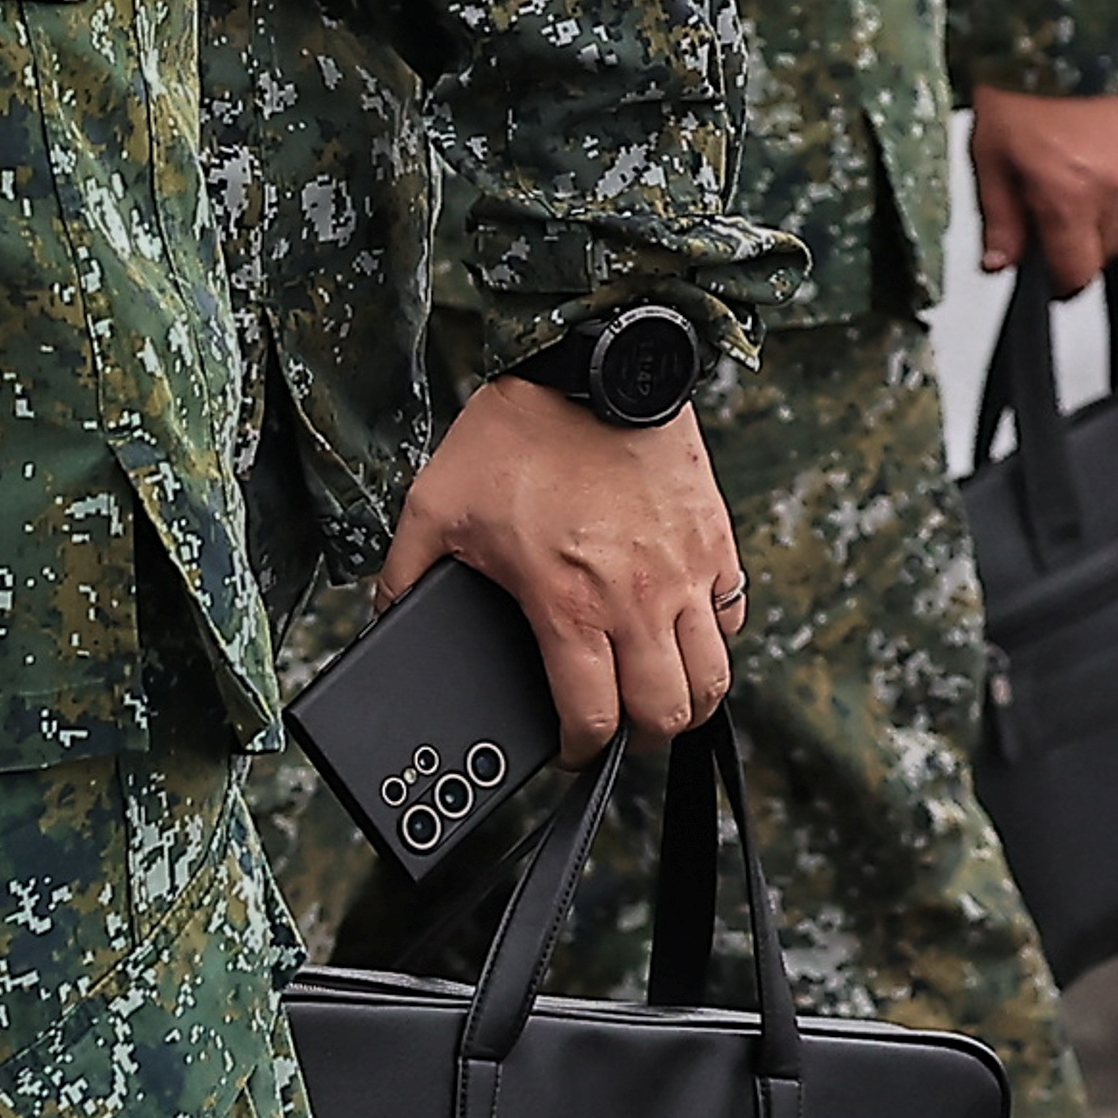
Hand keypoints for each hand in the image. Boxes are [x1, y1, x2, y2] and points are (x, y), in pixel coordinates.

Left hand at [380, 372, 743, 751]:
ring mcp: (688, 573)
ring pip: (715, 679)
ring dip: (686, 700)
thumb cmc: (513, 436)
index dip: (578, 750)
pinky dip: (712, 638)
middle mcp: (639, 600)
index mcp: (568, 603)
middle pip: (668, 715)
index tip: (567, 747)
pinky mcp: (718, 542)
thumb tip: (384, 618)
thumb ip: (405, 573)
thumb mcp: (434, 506)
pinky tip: (679, 627)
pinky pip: (733, 617)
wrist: (588, 367)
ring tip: (654, 692)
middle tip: (616, 725)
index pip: (594, 719)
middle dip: (641, 738)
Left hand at [969, 83, 1117, 295]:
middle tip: (1047, 224)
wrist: (1059, 34)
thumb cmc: (1016, 93)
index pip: (1078, 272)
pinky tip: (1089, 161)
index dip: (1059, 283)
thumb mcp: (988, 158)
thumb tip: (999, 265)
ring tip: (1066, 189)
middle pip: (1108, 253)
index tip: (1045, 278)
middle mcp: (1114, 188)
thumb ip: (999, 218)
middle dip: (1078, 250)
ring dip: (1101, 222)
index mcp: (1070, 197)